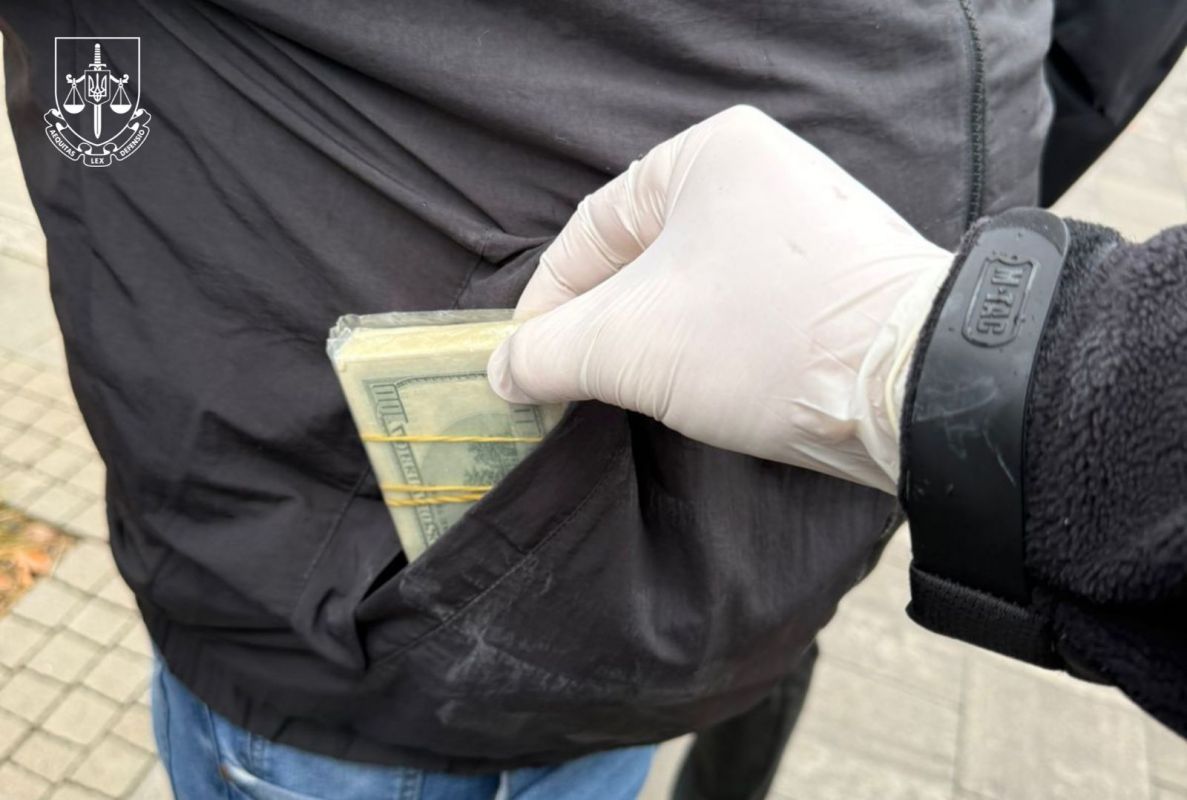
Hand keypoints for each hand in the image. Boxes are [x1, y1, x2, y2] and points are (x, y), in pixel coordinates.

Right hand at [487, 106, 951, 492]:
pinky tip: (700, 390)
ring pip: (692, 291)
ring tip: (635, 397)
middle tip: (575, 388)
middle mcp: (763, 175)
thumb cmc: (765, 339)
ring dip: (654, 344)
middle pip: (642, 260)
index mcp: (708, 154)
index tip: (524, 365)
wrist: (915, 388)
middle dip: (602, 327)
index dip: (547, 303)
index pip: (592, 231)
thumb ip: (549, 352)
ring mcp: (805, 228)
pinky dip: (708, 349)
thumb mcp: (632, 345)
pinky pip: (742, 310)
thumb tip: (502, 369)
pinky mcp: (836, 281)